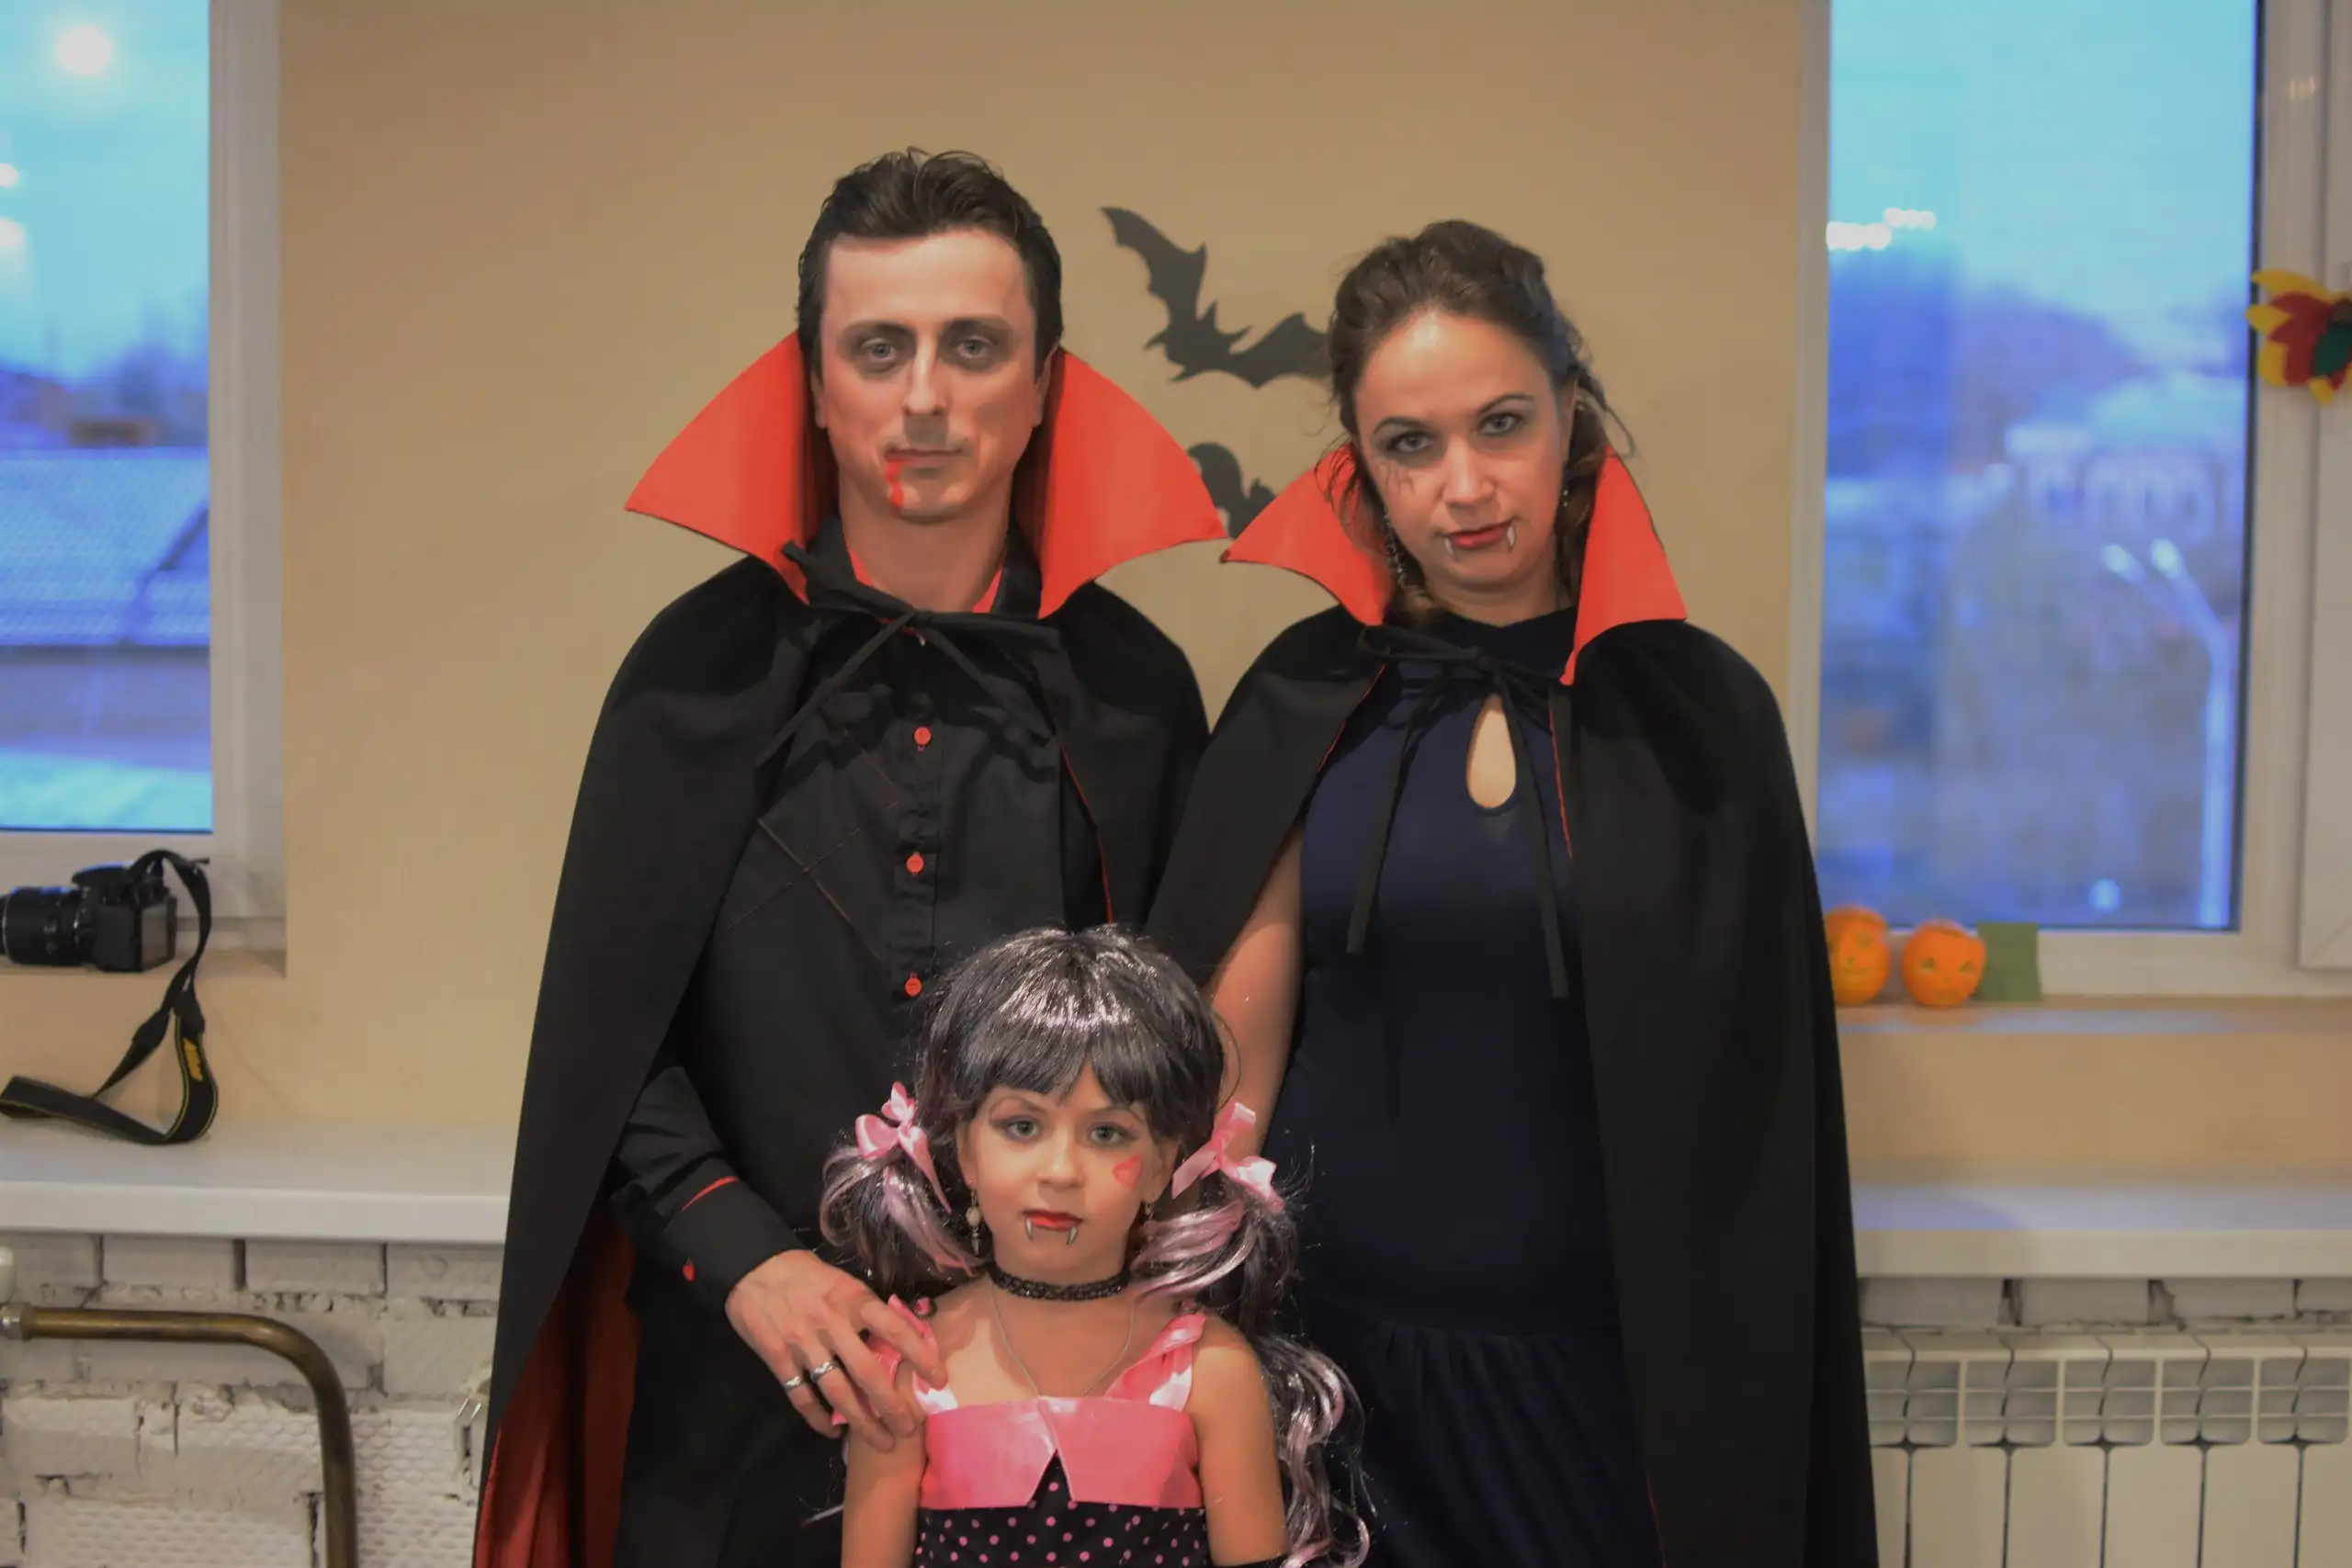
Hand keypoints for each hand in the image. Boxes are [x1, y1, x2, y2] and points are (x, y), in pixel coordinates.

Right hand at [725, 1250, 947, 1449]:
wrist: (754, 1268)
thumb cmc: (806, 1274)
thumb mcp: (843, 1282)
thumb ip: (867, 1309)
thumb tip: (902, 1335)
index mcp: (854, 1300)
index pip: (895, 1330)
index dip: (920, 1356)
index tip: (939, 1379)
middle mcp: (832, 1324)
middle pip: (868, 1373)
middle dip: (891, 1406)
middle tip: (909, 1428)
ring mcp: (804, 1344)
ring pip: (838, 1392)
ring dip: (861, 1421)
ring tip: (880, 1441)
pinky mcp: (778, 1359)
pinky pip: (801, 1396)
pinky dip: (818, 1418)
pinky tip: (832, 1432)